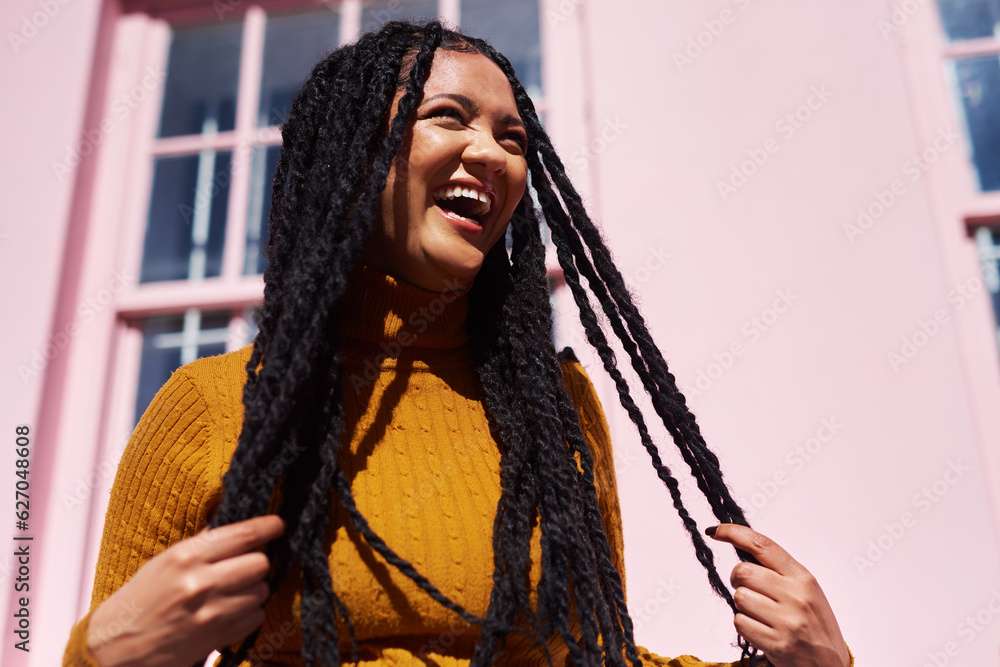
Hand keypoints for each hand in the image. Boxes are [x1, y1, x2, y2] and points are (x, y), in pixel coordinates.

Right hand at [86, 514, 284, 666]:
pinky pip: (256, 617)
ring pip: (261, 591)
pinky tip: (230, 613)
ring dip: (254, 591)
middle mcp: (200, 582)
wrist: (115, 646)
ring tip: (232, 593)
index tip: (278, 525)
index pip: (243, 534)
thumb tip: (238, 529)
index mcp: (185, 556)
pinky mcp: (216, 638)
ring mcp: (210, 612)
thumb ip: (202, 545)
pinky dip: (249, 614)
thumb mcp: (165, 562)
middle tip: (244, 567)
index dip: (268, 527)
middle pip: (260, 563)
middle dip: (257, 563)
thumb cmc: (140, 599)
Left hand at [707, 524, 849, 666]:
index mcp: (803, 577)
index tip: (716, 531)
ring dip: (743, 607)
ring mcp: (787, 620)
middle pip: (742, 571)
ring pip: (739, 597)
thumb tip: (742, 551)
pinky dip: (745, 626)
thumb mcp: (807, 591)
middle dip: (738, 580)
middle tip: (751, 592)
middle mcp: (795, 595)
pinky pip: (740, 622)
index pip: (762, 545)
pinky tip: (763, 631)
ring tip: (763, 616)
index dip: (734, 533)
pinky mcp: (777, 643)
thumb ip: (779, 572)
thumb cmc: (816, 627)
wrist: (831, 666)